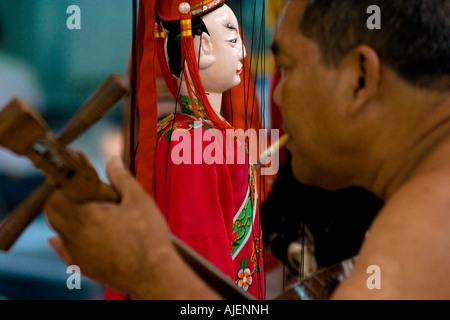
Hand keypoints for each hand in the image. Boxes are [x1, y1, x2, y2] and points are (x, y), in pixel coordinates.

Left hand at [45, 156, 173, 297]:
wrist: (154, 274)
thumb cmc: (148, 236)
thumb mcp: (138, 200)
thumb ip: (121, 178)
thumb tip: (111, 159)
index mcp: (83, 216)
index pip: (54, 196)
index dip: (61, 184)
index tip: (72, 177)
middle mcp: (72, 236)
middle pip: (52, 213)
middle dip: (61, 199)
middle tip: (78, 191)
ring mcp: (76, 254)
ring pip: (58, 231)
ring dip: (65, 218)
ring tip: (81, 209)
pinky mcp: (84, 268)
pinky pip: (64, 252)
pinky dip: (62, 241)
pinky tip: (61, 238)